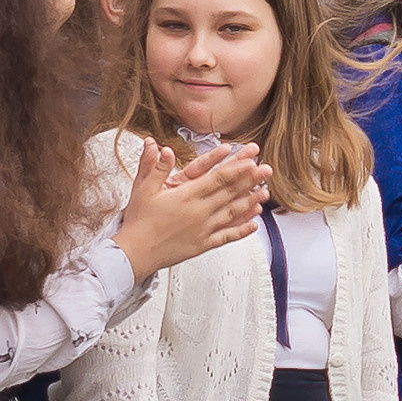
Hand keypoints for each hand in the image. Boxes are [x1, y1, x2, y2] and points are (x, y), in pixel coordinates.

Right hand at [115, 140, 269, 281]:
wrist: (134, 253)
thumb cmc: (138, 221)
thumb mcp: (143, 189)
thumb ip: (154, 167)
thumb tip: (159, 146)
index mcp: (186, 196)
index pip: (217, 179)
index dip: (237, 168)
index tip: (251, 159)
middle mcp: (199, 212)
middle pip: (230, 193)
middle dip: (250, 180)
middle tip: (267, 170)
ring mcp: (203, 229)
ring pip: (233, 213)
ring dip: (251, 202)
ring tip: (265, 193)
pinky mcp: (203, 244)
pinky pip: (227, 236)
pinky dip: (242, 230)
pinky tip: (254, 224)